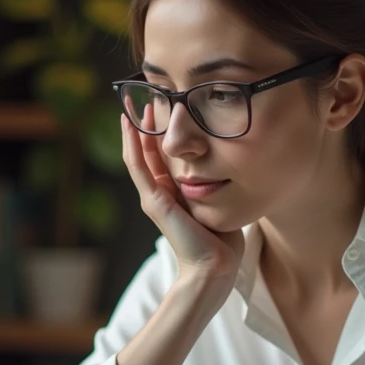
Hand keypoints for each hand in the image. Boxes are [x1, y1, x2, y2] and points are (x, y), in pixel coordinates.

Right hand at [121, 110, 244, 285]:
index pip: (161, 158)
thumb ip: (218, 189)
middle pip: (146, 152)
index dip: (159, 133)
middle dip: (145, 125)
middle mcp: (159, 194)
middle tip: (143, 96)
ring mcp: (153, 197)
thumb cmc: (222, 243)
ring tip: (132, 104)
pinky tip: (130, 123)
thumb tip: (235, 169)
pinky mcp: (153, 200)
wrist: (214, 268)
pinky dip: (132, 143)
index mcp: (173, 195)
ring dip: (134, 129)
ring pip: (137, 155)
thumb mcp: (218, 206)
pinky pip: (138, 165)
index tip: (162, 107)